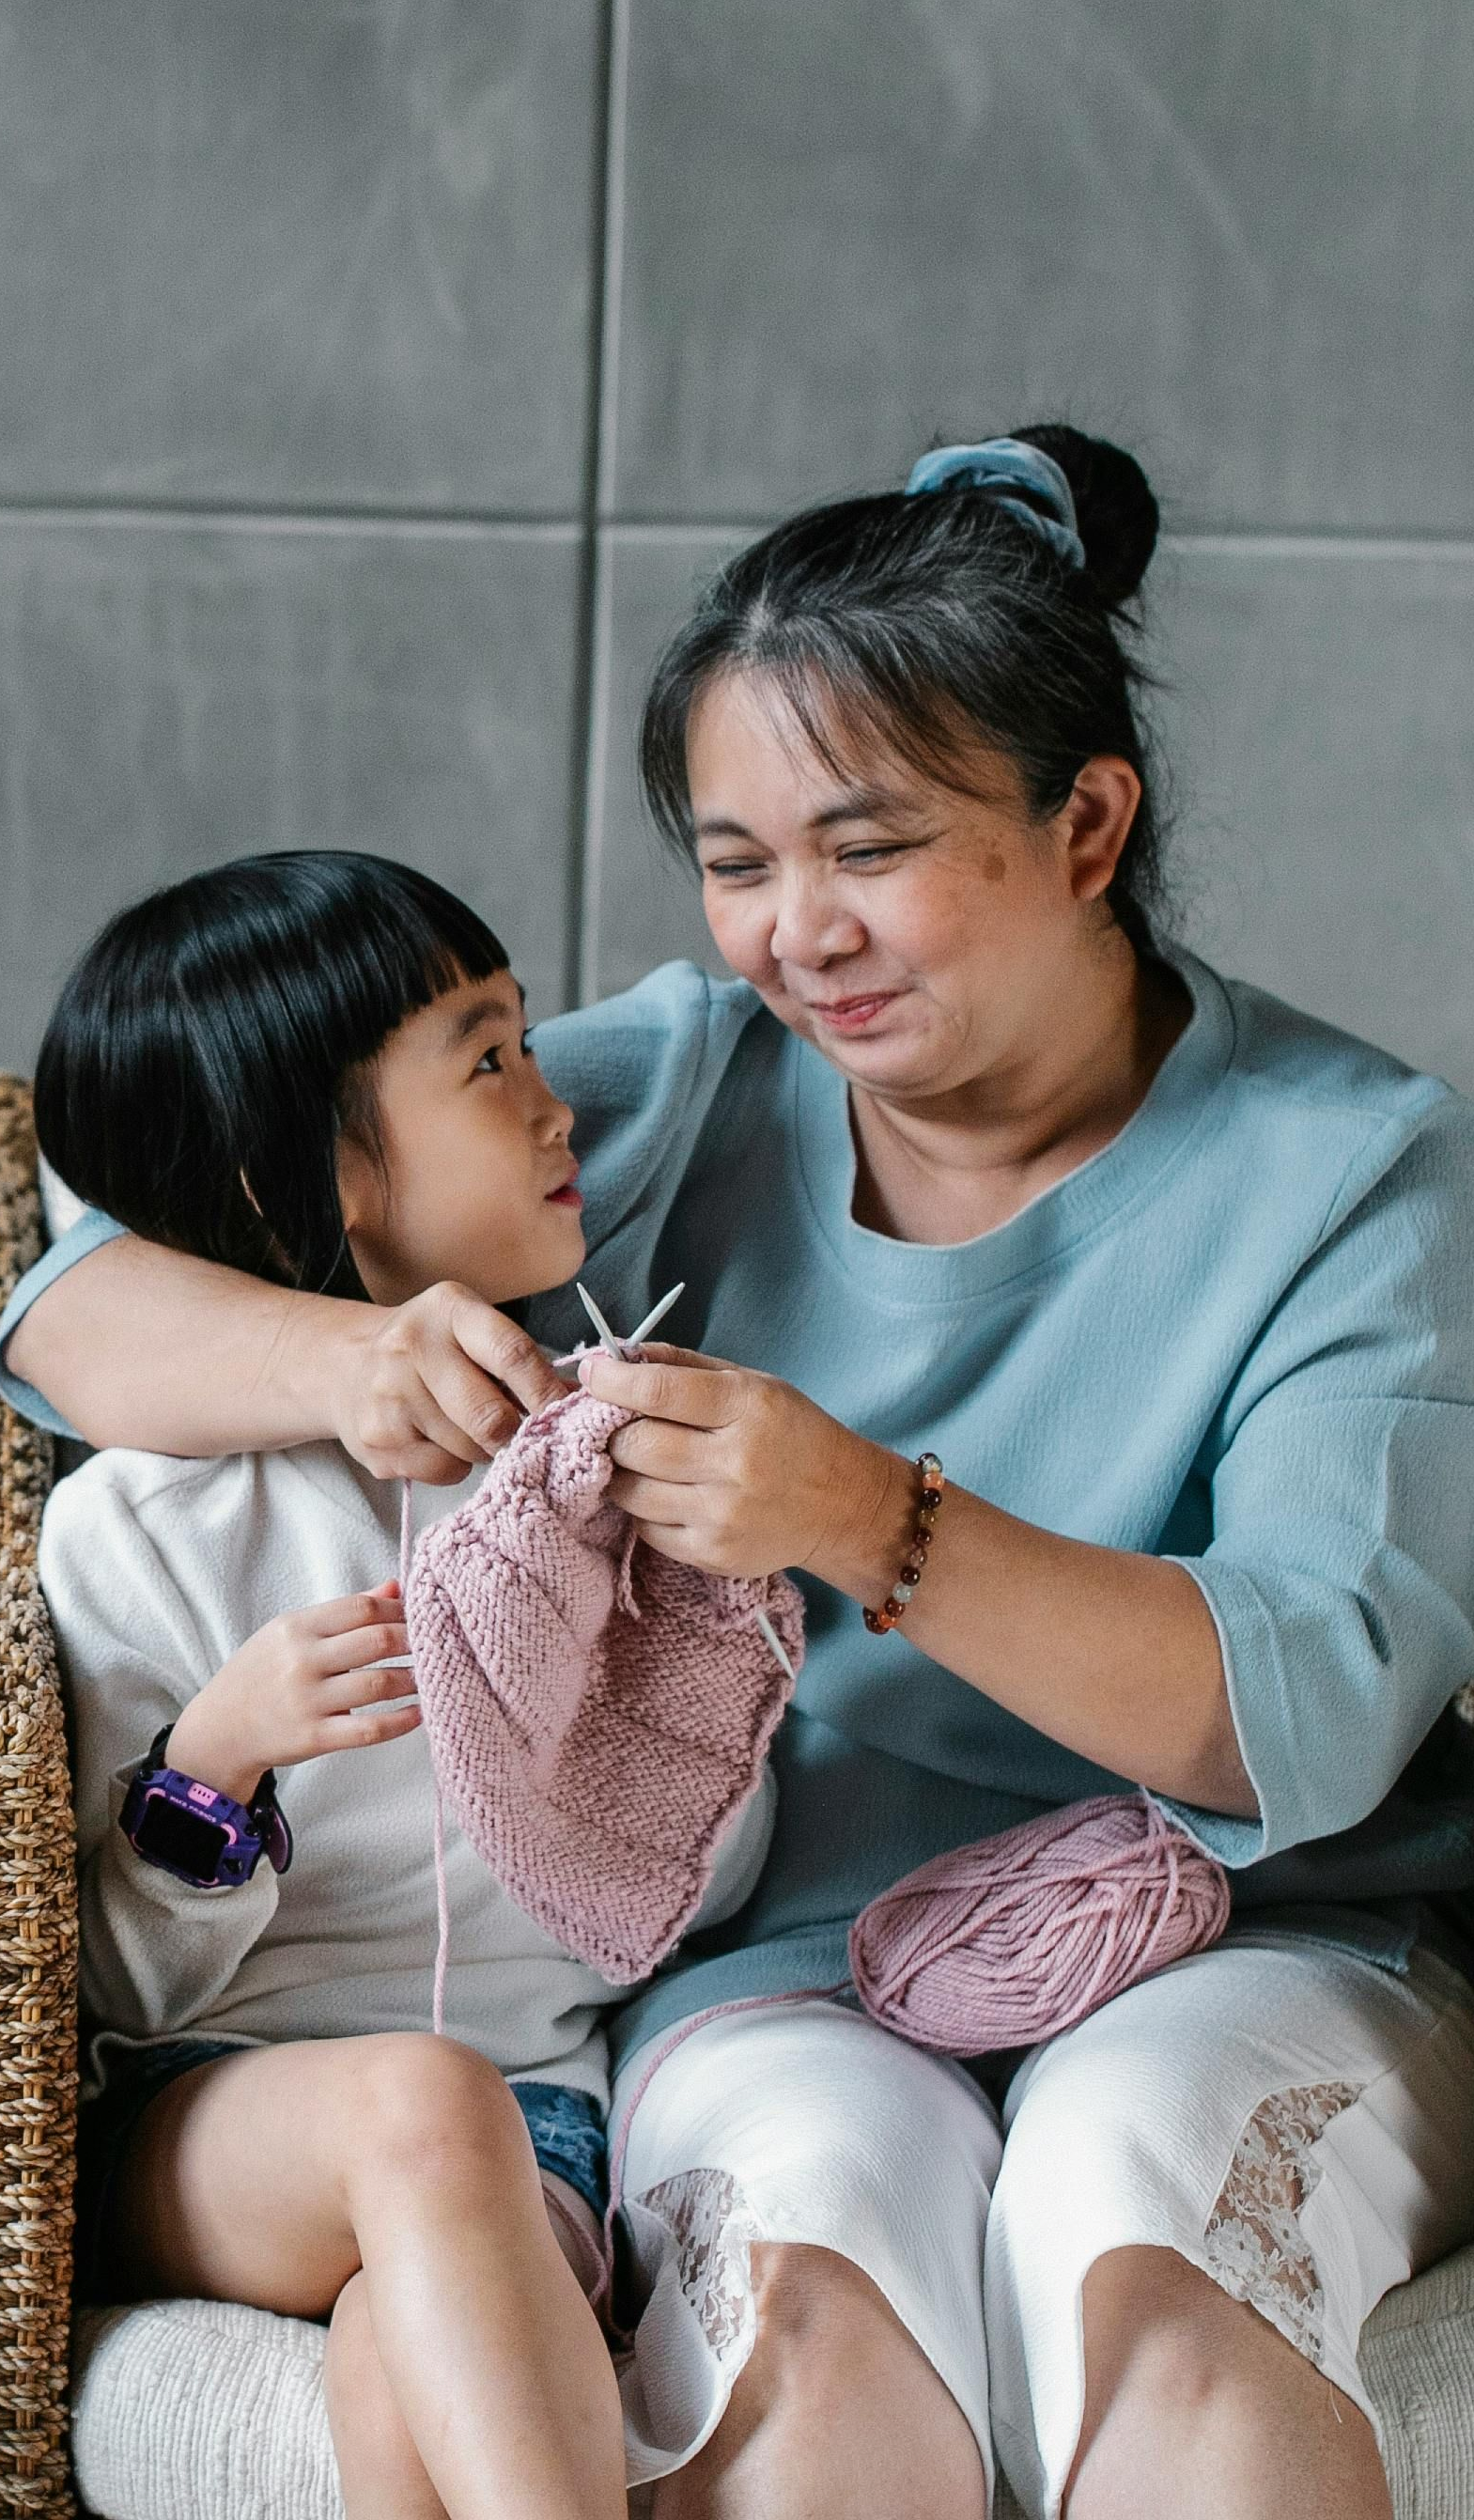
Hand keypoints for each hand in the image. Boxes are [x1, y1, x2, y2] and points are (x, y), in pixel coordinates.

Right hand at [165, 1581, 420, 1805]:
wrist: (219, 1729)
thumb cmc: (260, 1674)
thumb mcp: (290, 1633)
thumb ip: (344, 1612)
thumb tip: (395, 1587)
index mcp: (297, 1627)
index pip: (361, 1607)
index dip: (400, 1610)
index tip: (422, 1616)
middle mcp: (302, 1660)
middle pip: (376, 1640)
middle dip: (415, 1640)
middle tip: (438, 1644)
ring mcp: (308, 1700)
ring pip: (378, 1684)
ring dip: (414, 1680)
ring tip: (432, 1676)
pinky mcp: (313, 1737)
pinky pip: (368, 1730)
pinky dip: (401, 1721)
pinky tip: (418, 1713)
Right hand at [327, 1282, 567, 1483]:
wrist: (345, 1365)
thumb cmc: (430, 1350)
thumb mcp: (471, 1331)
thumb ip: (521, 1361)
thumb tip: (581, 1402)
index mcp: (449, 1309)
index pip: (512, 1354)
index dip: (547, 1393)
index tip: (567, 1417)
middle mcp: (413, 1346)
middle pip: (491, 1416)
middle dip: (516, 1434)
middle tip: (521, 1434)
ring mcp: (388, 1396)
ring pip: (469, 1449)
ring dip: (483, 1449)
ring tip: (466, 1427)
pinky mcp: (375, 1441)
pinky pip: (442, 1470)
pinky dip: (452, 1465)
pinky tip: (435, 1440)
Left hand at [577, 1344, 906, 1586]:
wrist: (842, 1505)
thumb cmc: (791, 1433)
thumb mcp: (751, 1383)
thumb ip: (682, 1366)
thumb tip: (615, 1356)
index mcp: (748, 1408)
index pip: (658, 1391)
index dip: (612, 1381)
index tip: (592, 1373)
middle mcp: (737, 1463)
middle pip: (636, 1445)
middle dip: (612, 1431)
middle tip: (613, 1423)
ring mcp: (724, 1515)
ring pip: (632, 1492)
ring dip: (622, 1471)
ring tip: (638, 1459)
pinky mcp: (714, 1554)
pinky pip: (647, 1530)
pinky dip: (644, 1509)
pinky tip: (666, 1493)